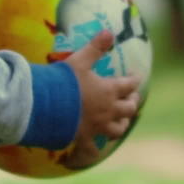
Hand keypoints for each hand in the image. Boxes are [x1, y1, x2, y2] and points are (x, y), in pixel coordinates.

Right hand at [63, 30, 140, 167]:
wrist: (47, 106)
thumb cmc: (64, 82)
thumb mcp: (80, 60)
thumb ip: (95, 47)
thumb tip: (109, 32)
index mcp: (108, 90)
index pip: (129, 84)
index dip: (135, 79)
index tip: (136, 76)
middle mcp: (107, 110)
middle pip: (128, 109)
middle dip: (132, 103)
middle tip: (132, 98)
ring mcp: (97, 126)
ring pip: (117, 130)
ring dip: (121, 125)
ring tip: (121, 122)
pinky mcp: (83, 138)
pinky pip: (92, 149)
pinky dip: (94, 151)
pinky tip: (95, 152)